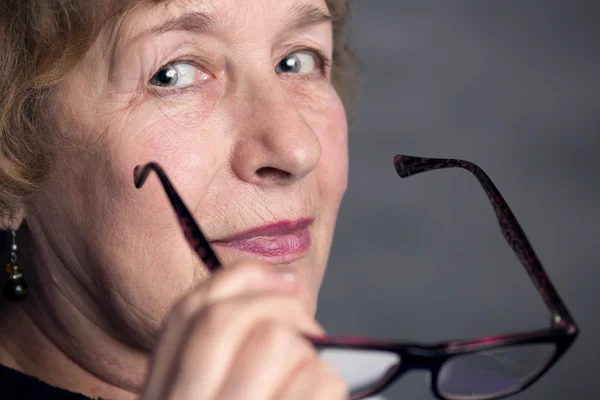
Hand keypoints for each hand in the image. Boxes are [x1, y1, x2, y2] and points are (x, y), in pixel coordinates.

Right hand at [141, 262, 348, 399]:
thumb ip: (229, 360)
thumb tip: (284, 292)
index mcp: (166, 396)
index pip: (187, 313)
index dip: (240, 281)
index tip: (283, 279)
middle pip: (225, 319)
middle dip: (279, 307)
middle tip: (308, 328)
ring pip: (276, 342)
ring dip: (310, 353)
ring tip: (316, 378)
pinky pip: (318, 380)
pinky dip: (333, 383)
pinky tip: (326, 399)